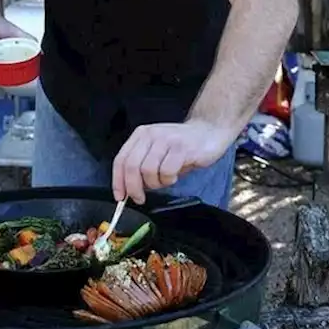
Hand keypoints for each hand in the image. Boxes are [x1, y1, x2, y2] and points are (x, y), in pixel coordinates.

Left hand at [112, 120, 233, 204]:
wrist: (210, 130)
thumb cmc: (183, 147)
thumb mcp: (158, 152)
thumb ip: (143, 166)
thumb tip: (130, 190)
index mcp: (141, 135)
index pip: (121, 160)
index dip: (118, 181)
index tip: (120, 197)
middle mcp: (151, 135)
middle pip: (132, 166)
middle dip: (134, 188)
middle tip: (140, 198)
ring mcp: (166, 140)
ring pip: (148, 170)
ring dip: (156, 183)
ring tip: (165, 180)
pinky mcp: (181, 148)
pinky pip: (167, 171)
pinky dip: (169, 179)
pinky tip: (176, 175)